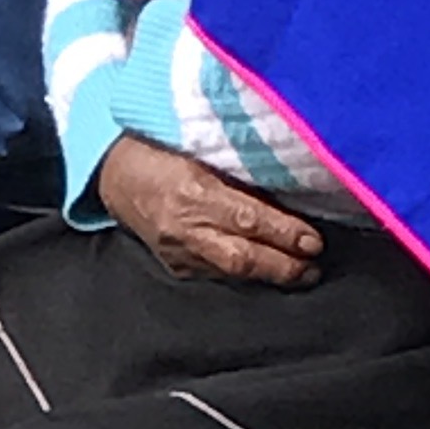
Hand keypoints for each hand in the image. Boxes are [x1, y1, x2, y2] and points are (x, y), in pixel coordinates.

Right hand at [98, 132, 323, 285]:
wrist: (115, 176)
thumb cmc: (162, 152)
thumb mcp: (203, 154)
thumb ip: (240, 177)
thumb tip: (288, 197)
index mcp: (193, 192)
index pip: (248, 219)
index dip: (284, 233)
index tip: (314, 240)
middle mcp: (185, 229)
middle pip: (242, 257)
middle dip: (283, 266)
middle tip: (313, 269)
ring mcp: (178, 252)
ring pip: (231, 273)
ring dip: (271, 276)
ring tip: (302, 275)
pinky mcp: (176, 267)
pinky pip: (217, 275)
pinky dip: (246, 276)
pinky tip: (268, 274)